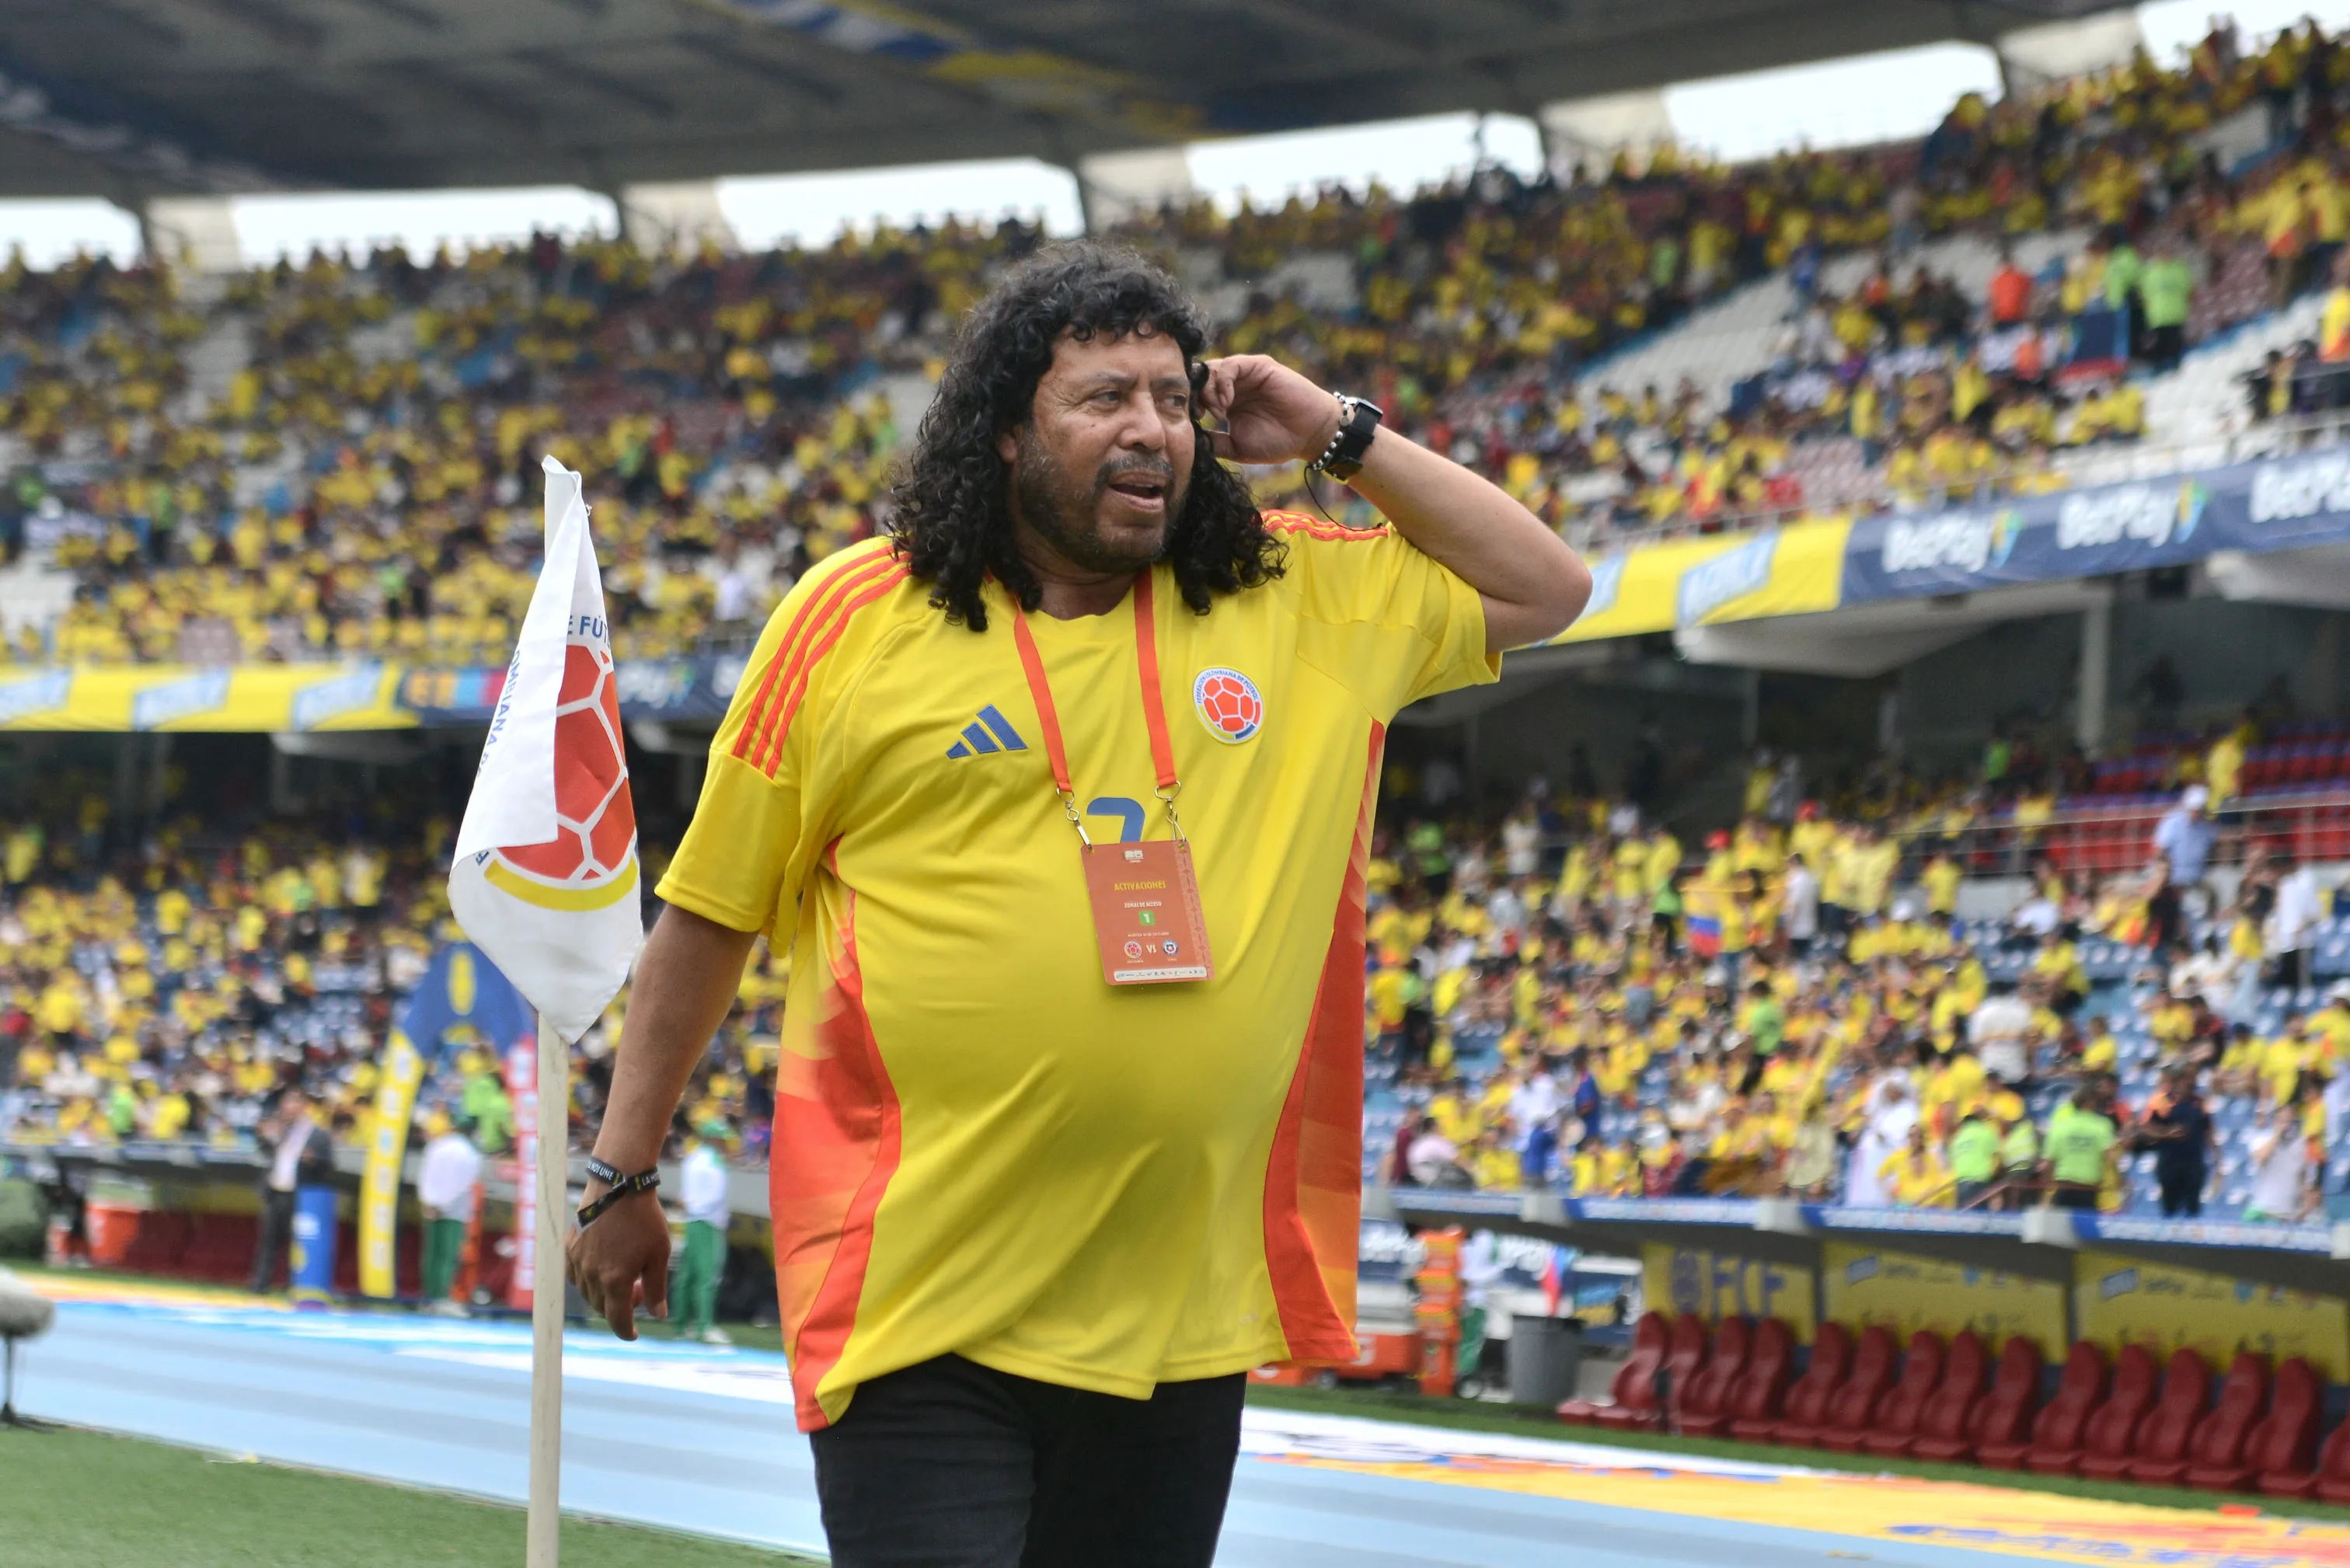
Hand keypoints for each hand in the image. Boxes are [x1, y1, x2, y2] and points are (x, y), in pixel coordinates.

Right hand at [563, 1185, 668, 1338]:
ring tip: (625, 1273)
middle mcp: (592, 1275)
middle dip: (621, 1306)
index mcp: (615, 1280)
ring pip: (588, 1292)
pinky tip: (602, 1266)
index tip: (634, 1334)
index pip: (617, 1320)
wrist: (620, 1184)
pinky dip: (588, 1279)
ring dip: (604, 1293)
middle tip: (639, 1290)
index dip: (627, 1331)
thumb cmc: (645, 1218)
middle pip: (602, 1307)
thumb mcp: (659, 1254)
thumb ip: (657, 1288)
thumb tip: (659, 1315)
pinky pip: (575, 1275)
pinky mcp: (570, 1247)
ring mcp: (577, 1261)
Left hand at [1196, 355, 1343, 465]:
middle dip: (1194, 395)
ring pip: (1212, 370)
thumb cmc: (1278, 442)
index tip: (1188, 422)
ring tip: (1217, 411)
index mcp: (1225, 403)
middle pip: (1200, 379)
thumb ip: (1214, 443)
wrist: (1309, 434)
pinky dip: (1223, 381)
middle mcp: (1232, 386)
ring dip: (1208, 390)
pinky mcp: (1258, 366)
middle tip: (1199, 415)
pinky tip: (1226, 401)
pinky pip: (1231, 365)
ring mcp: (1245, 374)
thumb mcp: (1237, 448)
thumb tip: (1190, 441)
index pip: (1196, 394)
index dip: (1187, 404)